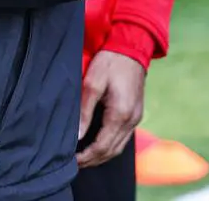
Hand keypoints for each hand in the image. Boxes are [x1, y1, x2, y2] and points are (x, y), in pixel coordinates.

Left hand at [76, 51, 145, 168]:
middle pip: (112, 151)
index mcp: (120, 114)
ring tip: (84, 157)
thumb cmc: (110, 61)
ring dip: (102, 155)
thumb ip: (85, 111)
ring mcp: (136, 118)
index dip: (86, 157)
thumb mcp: (92, 82)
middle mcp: (132, 120)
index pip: (102, 147)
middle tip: (75, 162)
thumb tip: (77, 135)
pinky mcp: (136, 113)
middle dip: (93, 160)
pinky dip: (110, 145)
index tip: (71, 160)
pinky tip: (98, 144)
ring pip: (119, 147)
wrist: (131, 46)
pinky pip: (123, 137)